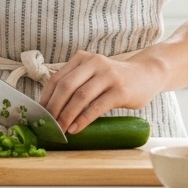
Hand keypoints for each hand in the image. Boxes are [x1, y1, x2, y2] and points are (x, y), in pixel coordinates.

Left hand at [38, 51, 167, 133]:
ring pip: (80, 97)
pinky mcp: (119, 90)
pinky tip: (76, 128)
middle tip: (49, 125)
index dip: (46, 98)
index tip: (40, 114)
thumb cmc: (115, 78)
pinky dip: (83, 119)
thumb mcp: (93, 74)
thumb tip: (52, 108)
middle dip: (54, 108)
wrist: (147, 74)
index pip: (57, 79)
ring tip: (61, 129)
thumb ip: (76, 83)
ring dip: (67, 116)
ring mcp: (108, 75)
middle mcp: (94, 63)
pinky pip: (96, 107)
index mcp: (82, 58)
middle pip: (66, 86)